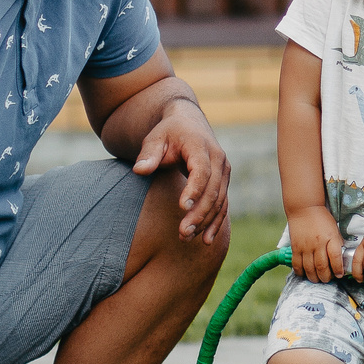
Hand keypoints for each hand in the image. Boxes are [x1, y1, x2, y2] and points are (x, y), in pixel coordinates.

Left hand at [132, 96, 229, 243]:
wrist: (188, 124)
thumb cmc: (168, 133)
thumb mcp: (155, 138)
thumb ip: (148, 154)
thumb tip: (139, 170)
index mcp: (200, 146)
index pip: (202, 171)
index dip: (194, 189)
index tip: (182, 207)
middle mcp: (218, 159)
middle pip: (213, 190)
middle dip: (199, 213)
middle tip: (183, 233)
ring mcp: (224, 171)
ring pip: (219, 201)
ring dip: (205, 221)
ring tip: (187, 237)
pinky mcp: (224, 182)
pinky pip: (223, 205)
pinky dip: (215, 222)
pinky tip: (205, 240)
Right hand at [288, 206, 345, 282]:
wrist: (305, 208)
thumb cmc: (322, 219)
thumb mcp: (334, 230)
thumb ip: (337, 244)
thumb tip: (340, 260)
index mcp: (330, 238)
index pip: (335, 258)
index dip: (338, 269)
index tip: (339, 275)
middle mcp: (318, 244)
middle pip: (321, 267)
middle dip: (326, 277)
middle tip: (327, 279)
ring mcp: (305, 246)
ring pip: (309, 269)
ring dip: (314, 277)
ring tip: (317, 279)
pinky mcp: (295, 247)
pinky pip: (297, 264)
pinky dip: (300, 272)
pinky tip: (304, 273)